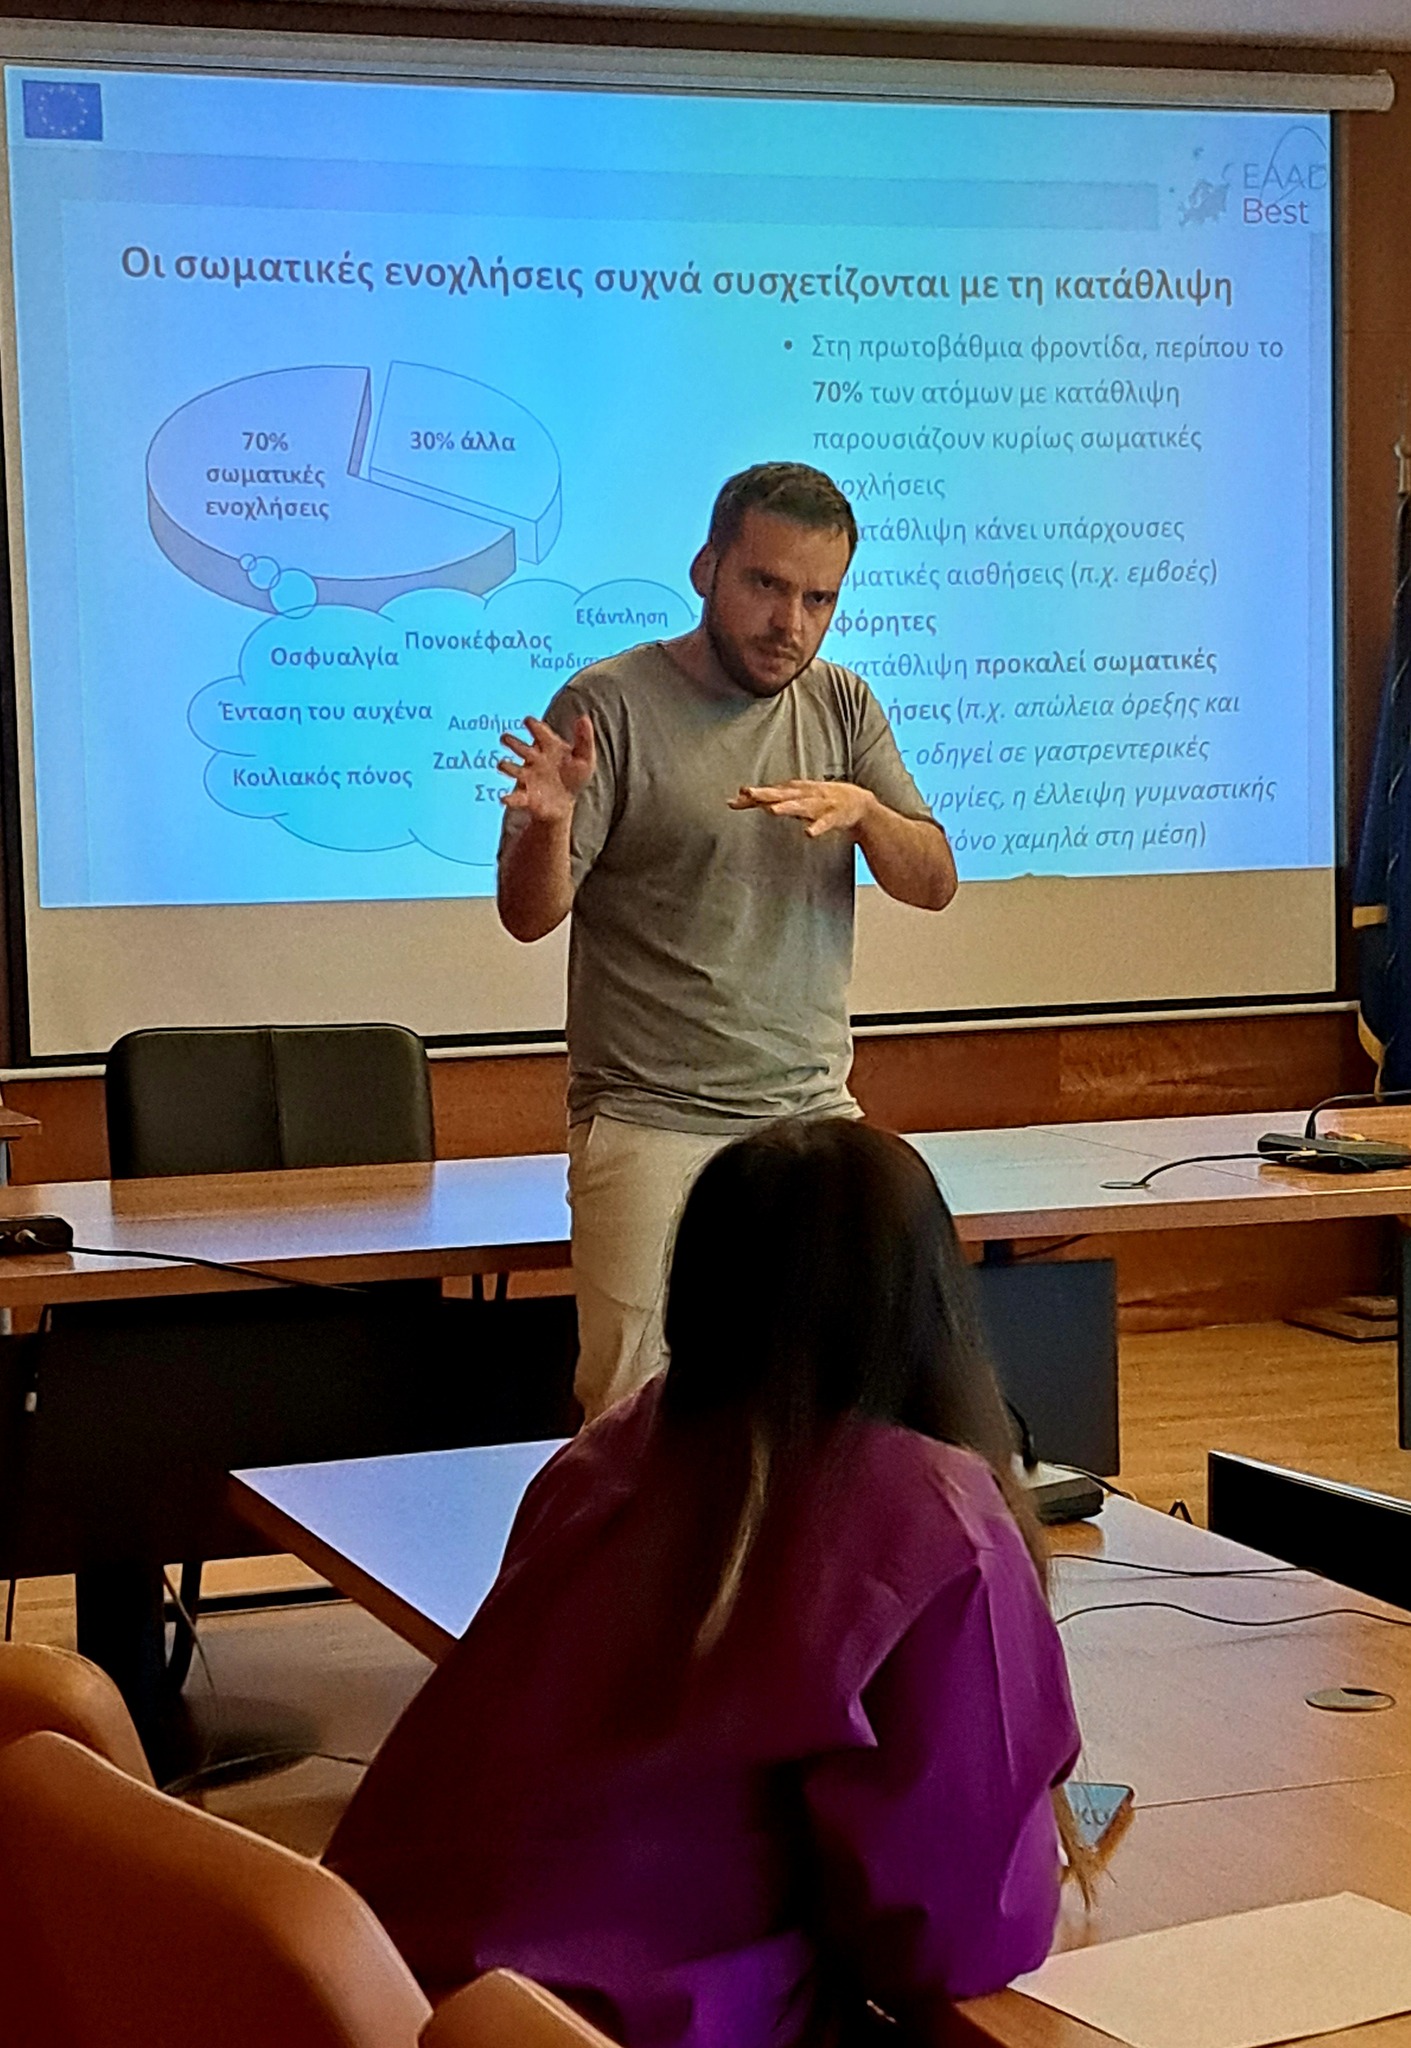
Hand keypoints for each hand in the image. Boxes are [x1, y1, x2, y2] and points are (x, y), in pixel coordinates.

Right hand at [499, 714, 595, 822]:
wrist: (566, 804)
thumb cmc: (574, 777)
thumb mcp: (585, 758)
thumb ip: (584, 738)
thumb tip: (583, 717)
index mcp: (547, 747)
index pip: (539, 732)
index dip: (533, 725)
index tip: (528, 721)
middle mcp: (534, 760)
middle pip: (519, 747)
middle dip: (511, 742)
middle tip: (504, 738)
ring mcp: (527, 777)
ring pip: (512, 769)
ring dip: (506, 766)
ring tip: (502, 765)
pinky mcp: (525, 796)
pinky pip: (515, 797)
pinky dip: (509, 798)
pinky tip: (504, 799)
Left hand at [728, 779, 876, 838]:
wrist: (859, 803)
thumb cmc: (823, 799)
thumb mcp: (797, 797)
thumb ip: (775, 799)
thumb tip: (745, 797)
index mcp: (796, 791)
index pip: (770, 793)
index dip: (752, 797)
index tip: (732, 801)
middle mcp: (805, 795)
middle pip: (781, 795)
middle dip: (764, 794)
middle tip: (746, 794)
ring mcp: (820, 805)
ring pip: (801, 806)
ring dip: (787, 807)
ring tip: (772, 810)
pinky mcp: (834, 816)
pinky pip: (824, 823)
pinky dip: (816, 828)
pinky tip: (808, 833)